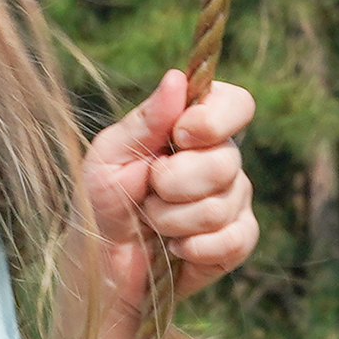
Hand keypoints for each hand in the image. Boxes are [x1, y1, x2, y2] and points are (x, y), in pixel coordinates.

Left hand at [81, 70, 257, 300]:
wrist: (102, 260)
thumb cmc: (102, 199)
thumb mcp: (110, 154)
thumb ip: (146, 120)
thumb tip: (177, 78)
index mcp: (194, 128)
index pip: (236, 104)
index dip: (214, 120)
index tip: (180, 135)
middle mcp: (222, 159)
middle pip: (226, 160)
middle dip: (175, 182)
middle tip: (149, 190)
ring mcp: (234, 200)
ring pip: (222, 205)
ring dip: (173, 219)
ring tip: (152, 221)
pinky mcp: (237, 241)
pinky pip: (233, 240)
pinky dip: (194, 248)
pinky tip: (176, 248)